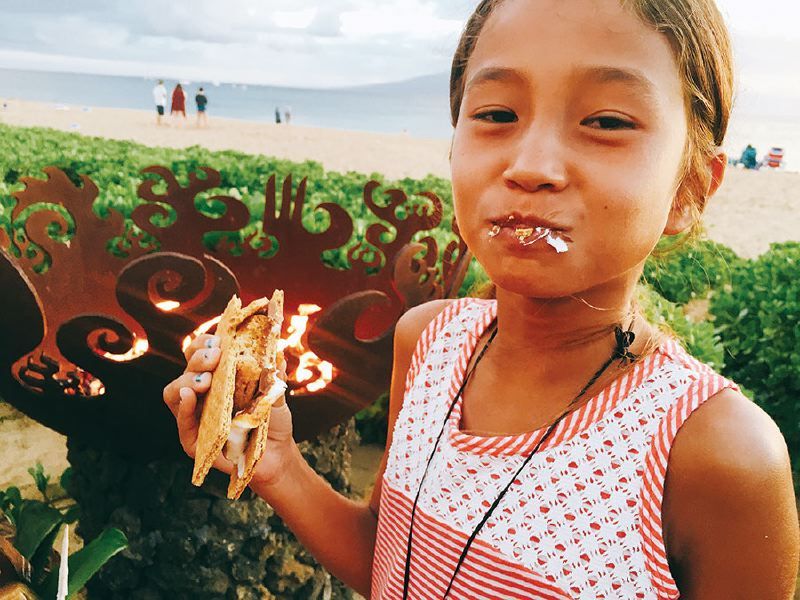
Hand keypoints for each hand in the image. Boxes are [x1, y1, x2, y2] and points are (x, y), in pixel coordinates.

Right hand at [162, 334, 297, 488]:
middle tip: (215, 357)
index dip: (205, 343)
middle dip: (199, 357)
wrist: (277, 455)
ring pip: (175, 391)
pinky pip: (181, 421)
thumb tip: (277, 353)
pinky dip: (183, 407)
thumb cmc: (272, 420)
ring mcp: (194, 414)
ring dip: (188, 380)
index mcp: (218, 375)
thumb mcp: (276, 394)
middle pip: (188, 367)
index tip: (220, 340)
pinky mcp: (192, 440)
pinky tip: (190, 395)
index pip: (201, 352)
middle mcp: (202, 392)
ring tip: (205, 379)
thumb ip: (274, 375)